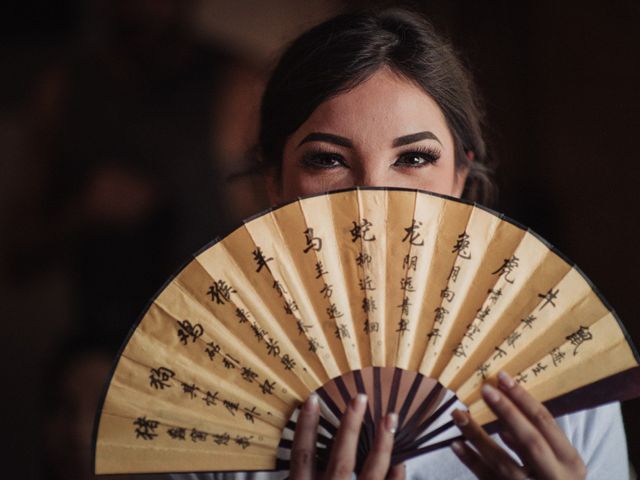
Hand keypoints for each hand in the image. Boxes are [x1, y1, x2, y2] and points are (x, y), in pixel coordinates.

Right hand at [290, 393, 405, 478]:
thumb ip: (301, 475)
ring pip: (371, 473)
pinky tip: (400, 459)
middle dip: (351, 427)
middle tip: (360, 398)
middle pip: (342, 459)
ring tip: (390, 418)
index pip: (303, 455)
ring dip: (382, 444)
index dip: (306, 426)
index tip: (313, 399)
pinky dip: (396, 476)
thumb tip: (307, 448)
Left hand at [450, 371, 585, 478]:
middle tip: (485, 390)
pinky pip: (488, 479)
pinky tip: (456, 444)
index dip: (523, 398)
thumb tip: (505, 417)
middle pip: (530, 442)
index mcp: (570, 462)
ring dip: (478, 437)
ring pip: (503, 464)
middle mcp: (555, 478)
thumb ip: (538, 439)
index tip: (502, 377)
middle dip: (507, 413)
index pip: (546, 423)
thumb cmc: (553, 477)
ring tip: (458, 415)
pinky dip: (472, 461)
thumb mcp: (557, 460)